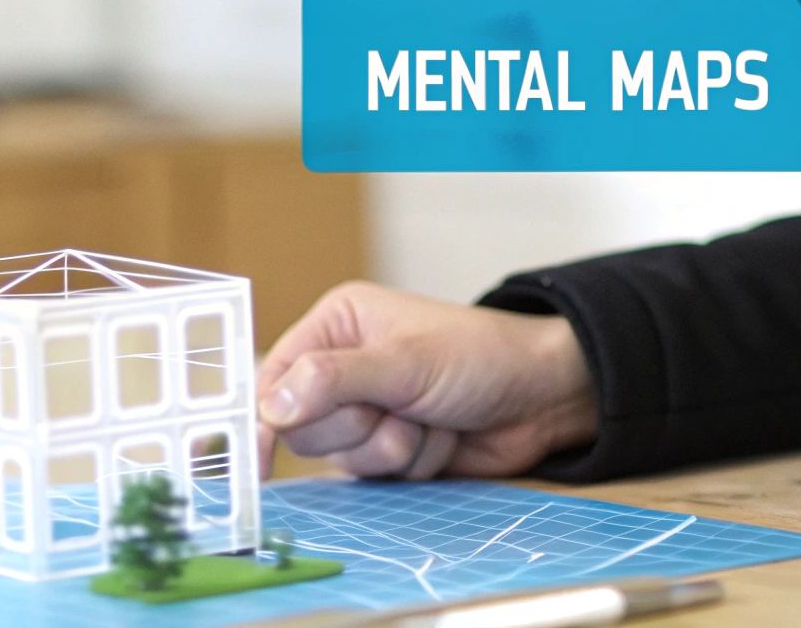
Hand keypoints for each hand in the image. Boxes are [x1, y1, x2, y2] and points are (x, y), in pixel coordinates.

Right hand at [256, 281, 598, 479]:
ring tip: (429, 416)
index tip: (256, 460)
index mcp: (338, 325)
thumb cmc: (481, 356)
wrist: (544, 397)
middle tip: (399, 405)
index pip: (274, 379)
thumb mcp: (405, 362)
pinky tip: (442, 436)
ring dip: (392, 446)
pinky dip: (412, 462)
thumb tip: (270, 407)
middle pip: (302, 428)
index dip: (266, 419)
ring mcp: (367, 410)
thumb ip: (334, 381)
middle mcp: (343, 366)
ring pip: (341, 457)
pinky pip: (375, 474)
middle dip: (357, 427)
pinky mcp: (390, 447)